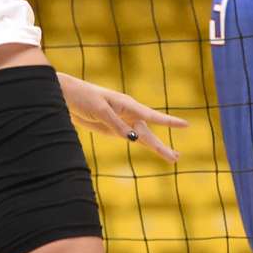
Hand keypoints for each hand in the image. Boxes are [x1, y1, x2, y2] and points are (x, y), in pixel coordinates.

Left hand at [59, 74, 187, 162]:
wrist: (65, 95)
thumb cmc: (83, 96)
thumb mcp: (100, 110)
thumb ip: (117, 124)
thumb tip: (134, 139)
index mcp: (127, 105)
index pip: (152, 116)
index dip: (169, 122)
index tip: (187, 125)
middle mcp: (127, 114)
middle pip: (148, 133)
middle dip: (162, 146)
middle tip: (177, 158)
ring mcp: (121, 122)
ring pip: (141, 137)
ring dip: (156, 146)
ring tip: (172, 157)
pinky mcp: (111, 128)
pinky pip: (129, 137)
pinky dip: (141, 143)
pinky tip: (152, 147)